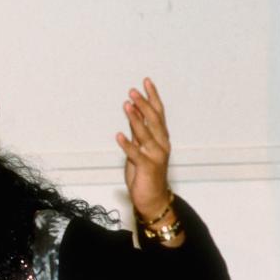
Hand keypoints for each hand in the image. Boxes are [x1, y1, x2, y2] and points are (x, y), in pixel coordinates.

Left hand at [115, 77, 171, 220]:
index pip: (158, 113)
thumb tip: (133, 112)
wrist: (152, 198)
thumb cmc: (146, 173)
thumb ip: (138, 132)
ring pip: (146, 134)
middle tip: (132, 90)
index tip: (146, 81)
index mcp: (161, 138)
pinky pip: (135, 154)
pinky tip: (118, 135)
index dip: (152, 97)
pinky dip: (127, 144)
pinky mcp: (147, 167)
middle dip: (144, 104)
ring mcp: (156, 155)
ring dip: (136, 119)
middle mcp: (161, 144)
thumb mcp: (141, 148)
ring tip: (127, 105)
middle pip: (154, 120)